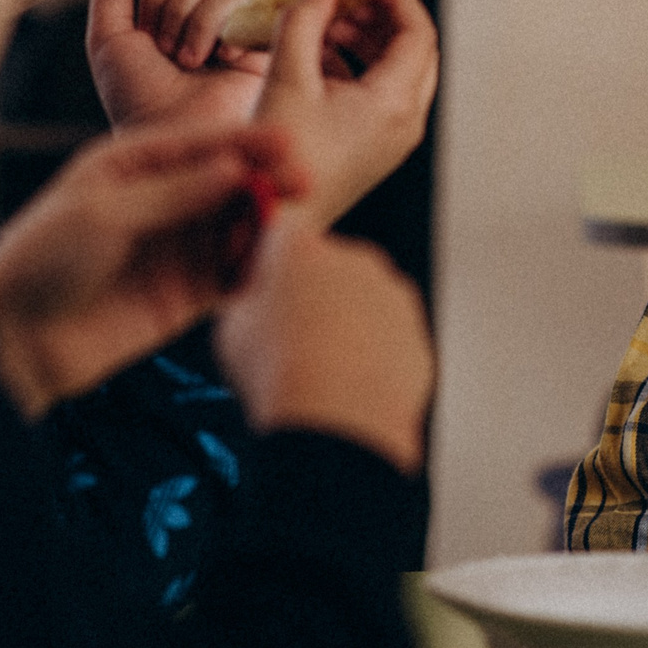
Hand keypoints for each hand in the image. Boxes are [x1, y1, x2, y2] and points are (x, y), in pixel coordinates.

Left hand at [0, 123, 307, 415]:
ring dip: (266, 224)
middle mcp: (159, 201)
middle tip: (305, 183)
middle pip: (228, 183)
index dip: (247, 142)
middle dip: (267, 181)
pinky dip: (256, 271)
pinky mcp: (184, 296)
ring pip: (235, 228)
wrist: (11, 340)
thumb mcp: (103, 213)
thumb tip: (235, 169)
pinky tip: (278, 266)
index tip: (289, 141)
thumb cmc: (40, 260)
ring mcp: (174, 249)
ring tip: (296, 225)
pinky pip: (231, 277)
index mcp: (131, 166)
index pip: (201, 145)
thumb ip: (173, 193)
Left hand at [87, 0, 269, 132]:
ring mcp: (239, 31)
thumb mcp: (107, 40)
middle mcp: (208, 19)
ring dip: (199, 26)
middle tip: (172, 56)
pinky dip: (229, 35)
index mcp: (174, 15)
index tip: (150, 46)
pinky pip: (251, 8)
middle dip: (177, 13)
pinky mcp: (265, 45)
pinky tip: (224, 63)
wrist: (171, 133)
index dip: (156, 4)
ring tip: (194, 63)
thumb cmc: (137, 97)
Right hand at [214, 220, 432, 472]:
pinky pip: (387, 336)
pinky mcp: (415, 330)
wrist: (336, 422)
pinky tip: (347, 384)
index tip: (264, 275)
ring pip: (362, 300)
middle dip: (313, 290)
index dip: (272, 252)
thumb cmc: (276, 375)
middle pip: (328, 264)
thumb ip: (248, 295)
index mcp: (299, 247)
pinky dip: (373, 353)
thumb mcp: (232, 328)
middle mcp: (353, 258)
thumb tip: (258, 293)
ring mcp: (391, 293)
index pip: (283, 226)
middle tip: (290, 335)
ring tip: (318, 369)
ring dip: (345, 323)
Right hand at [253, 0, 438, 224]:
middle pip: (415, 53)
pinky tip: (318, 56)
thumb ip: (303, 25)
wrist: (274, 224)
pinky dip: (357, 71)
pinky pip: (380, 98)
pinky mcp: (374, 151)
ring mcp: (393, 140)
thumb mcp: (286, 80)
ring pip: (397, 75)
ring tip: (326, 23)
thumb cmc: (280, 156)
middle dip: (383, 19)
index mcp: (395, 104)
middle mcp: (405, 123)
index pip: (418, 33)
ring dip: (367, 44)